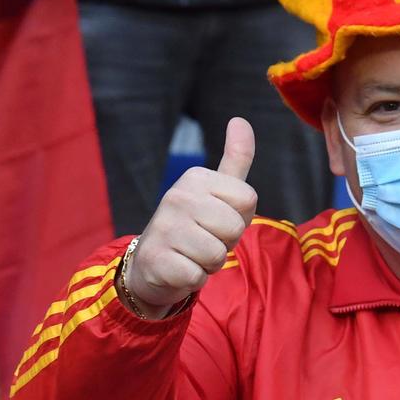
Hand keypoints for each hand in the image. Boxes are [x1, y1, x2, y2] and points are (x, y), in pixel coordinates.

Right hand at [125, 118, 257, 316]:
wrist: (150, 265)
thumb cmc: (193, 227)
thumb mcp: (217, 192)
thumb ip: (235, 159)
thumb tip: (240, 120)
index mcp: (195, 177)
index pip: (248, 199)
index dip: (238, 218)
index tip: (216, 220)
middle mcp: (177, 196)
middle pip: (234, 228)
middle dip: (225, 243)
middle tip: (202, 241)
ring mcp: (164, 227)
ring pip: (217, 255)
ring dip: (209, 264)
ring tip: (190, 255)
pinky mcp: (157, 259)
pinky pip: (198, 276)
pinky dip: (193, 280)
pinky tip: (178, 270)